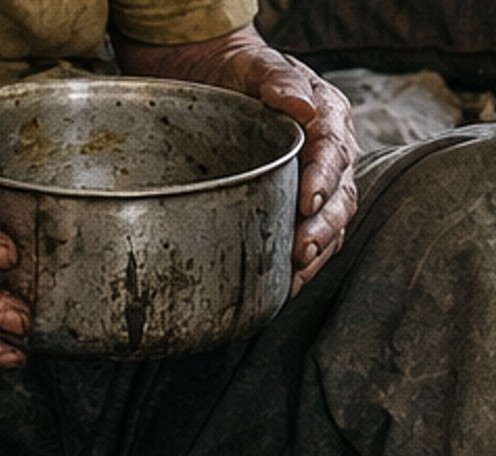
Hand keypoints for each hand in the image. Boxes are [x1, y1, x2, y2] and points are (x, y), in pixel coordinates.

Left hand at [115, 25, 359, 296]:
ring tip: (298, 271)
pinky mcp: (302, 200)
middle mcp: (332, 149)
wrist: (222, 79)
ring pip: (333, 219)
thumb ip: (277, 81)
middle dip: (323, 225)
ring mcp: (320, 178)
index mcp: (327, 114)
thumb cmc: (239, 72)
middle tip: (302, 249)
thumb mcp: (254, 66)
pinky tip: (289, 282)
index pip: (333, 149)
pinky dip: (307, 260)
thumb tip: (300, 105)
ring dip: (318, 249)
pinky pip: (315, 233)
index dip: (323, 178)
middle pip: (340, 193)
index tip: (307, 202)